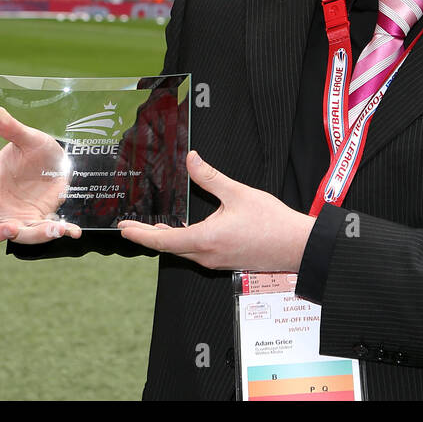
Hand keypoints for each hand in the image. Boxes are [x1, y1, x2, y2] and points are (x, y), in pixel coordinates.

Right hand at [0, 106, 81, 243]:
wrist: (59, 162)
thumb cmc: (37, 149)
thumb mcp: (30, 138)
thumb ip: (13, 129)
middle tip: (12, 230)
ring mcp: (13, 214)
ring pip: (13, 235)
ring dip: (31, 236)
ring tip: (54, 230)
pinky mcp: (34, 222)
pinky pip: (42, 233)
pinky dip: (58, 232)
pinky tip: (73, 230)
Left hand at [118, 151, 315, 271]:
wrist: (298, 246)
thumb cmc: (272, 222)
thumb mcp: (238, 193)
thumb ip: (210, 177)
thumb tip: (191, 159)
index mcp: (205, 239)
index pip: (163, 240)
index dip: (140, 234)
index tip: (124, 228)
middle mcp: (207, 255)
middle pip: (169, 247)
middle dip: (148, 236)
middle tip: (130, 226)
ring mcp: (216, 262)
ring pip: (183, 251)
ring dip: (166, 239)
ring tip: (152, 228)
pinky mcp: (226, 262)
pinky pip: (196, 253)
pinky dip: (183, 242)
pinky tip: (184, 232)